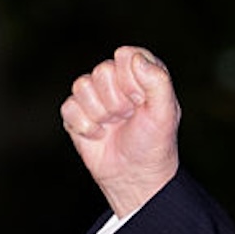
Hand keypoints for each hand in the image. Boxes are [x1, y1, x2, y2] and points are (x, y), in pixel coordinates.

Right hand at [61, 45, 181, 216]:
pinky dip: (84, 126)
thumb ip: (158, 81)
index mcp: (140, 72)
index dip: (131, 81)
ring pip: (82, 86)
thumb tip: (134, 57)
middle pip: (102, 71)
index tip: (141, 102)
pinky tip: (98, 136)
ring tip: (113, 126)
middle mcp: (116, 80)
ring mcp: (94, 96)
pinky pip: (69, 107)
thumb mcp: (165, 112)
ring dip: (100, 114)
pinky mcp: (76, 113)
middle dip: (116, 101)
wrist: (134, 177)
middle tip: (127, 117)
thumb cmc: (154, 143)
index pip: (126, 56)